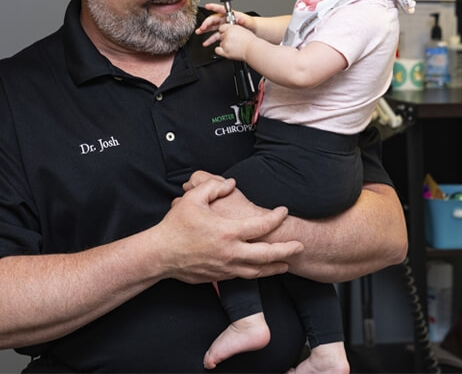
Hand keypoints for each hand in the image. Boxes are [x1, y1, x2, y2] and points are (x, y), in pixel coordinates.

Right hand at [158, 177, 302, 283]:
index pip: (261, 225)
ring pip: (258, 270)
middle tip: (300, 246)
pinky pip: (244, 276)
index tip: (283, 211)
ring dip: (275, 266)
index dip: (276, 217)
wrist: (160, 254)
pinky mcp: (219, 277)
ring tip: (287, 263)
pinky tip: (261, 269)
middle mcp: (231, 252)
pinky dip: (257, 273)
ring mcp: (226, 267)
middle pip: (267, 254)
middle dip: (287, 250)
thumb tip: (230, 184)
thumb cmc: (176, 226)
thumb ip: (214, 186)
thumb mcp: (193, 198)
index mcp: (228, 231)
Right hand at [196, 3, 255, 46]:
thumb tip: (241, 19)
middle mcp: (225, 20)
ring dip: (205, 30)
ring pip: (212, 28)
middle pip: (213, 20)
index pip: (220, 9)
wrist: (254, 33)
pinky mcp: (224, 34)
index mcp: (230, 15)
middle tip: (202, 27)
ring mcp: (224, 27)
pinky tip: (206, 43)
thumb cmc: (251, 25)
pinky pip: (215, 36)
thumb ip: (245, 21)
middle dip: (206, 23)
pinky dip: (210, 40)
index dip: (214, 7)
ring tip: (199, 32)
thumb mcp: (249, 22)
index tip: (207, 6)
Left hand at [215, 23, 254, 60]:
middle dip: (225, 39)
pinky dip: (220, 51)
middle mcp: (227, 34)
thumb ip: (234, 29)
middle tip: (233, 42)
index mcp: (231, 28)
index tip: (227, 34)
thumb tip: (229, 30)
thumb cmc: (251, 41)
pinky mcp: (225, 51)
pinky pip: (217, 50)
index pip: (221, 28)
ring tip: (234, 47)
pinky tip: (226, 51)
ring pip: (220, 43)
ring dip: (225, 45)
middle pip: (221, 36)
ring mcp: (225, 43)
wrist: (252, 49)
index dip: (224, 31)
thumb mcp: (243, 30)